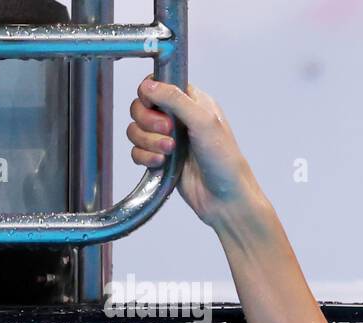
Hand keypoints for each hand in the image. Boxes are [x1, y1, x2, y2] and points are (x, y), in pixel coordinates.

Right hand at [127, 75, 263, 229]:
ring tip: (170, 152)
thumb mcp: (204, 122)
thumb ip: (175, 99)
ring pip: (136, 130)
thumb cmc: (225, 161)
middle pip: (140, 107)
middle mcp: (179, 118)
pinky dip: (145, 157)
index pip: (157, 83)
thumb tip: (148, 85)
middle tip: (169, 132)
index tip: (157, 107)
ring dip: (148, 141)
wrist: (226, 200)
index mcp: (193, 102)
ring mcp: (168, 139)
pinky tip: (162, 164)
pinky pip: (137, 151)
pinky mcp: (161, 159)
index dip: (149, 94)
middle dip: (148, 121)